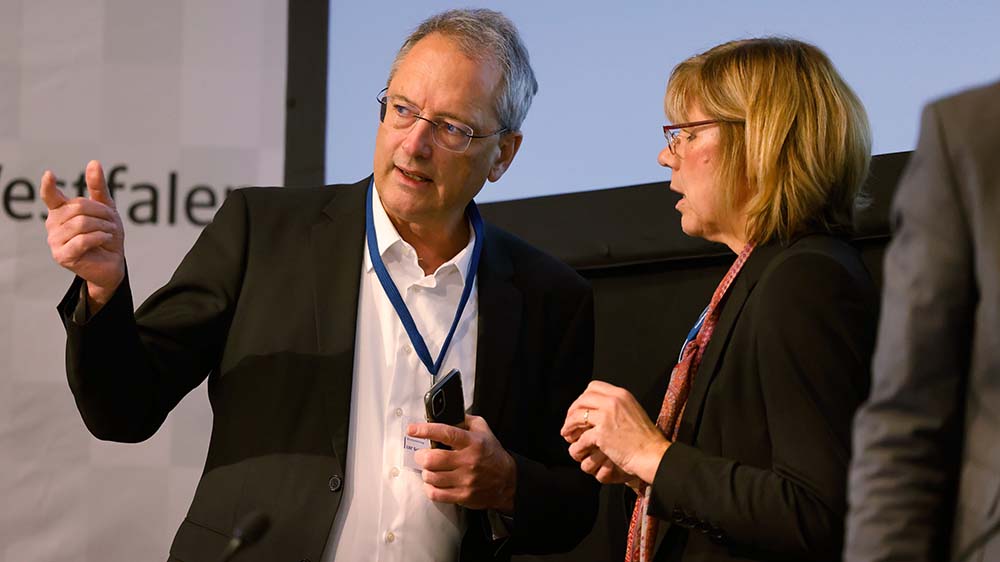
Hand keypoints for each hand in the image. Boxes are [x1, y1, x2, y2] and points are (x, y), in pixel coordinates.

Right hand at [42, 160, 124, 311]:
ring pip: (82, 224)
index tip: (50, 175)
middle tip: (110, 222)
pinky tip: (105, 239)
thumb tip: (93, 163)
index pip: (50, 196)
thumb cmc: (106, 234)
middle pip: (78, 208)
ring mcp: (55, 241)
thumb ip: (98, 188)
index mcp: (61, 211)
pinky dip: (99, 237)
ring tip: (108, 232)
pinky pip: (83, 240)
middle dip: (101, 213)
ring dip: (103, 226)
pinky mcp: (62, 256)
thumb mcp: (106, 209)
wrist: (112, 262)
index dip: (48, 186)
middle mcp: (53, 224)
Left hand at [409, 414, 516, 511]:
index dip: (425, 430)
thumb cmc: (492, 454)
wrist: (507, 481)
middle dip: (421, 456)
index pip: (446, 433)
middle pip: (432, 459)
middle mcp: (468, 461)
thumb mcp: (483, 430)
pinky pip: (435, 494)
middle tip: (422, 455)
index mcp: (472, 442)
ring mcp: (465, 480)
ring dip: (426, 472)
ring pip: (431, 476)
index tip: (412, 429)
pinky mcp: (463, 496)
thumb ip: (464, 419)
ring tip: (431, 469)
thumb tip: (444, 414)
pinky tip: (433, 483)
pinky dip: (429, 488)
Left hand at [561, 380, 669, 484]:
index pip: (593, 387)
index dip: (583, 398)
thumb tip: (598, 409)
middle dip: (572, 411)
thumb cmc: (645, 439)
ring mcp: (606, 416)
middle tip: (570, 423)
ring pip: (577, 415)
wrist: (654, 454)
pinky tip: (576, 449)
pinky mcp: (602, 434)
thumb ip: (616, 407)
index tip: (580, 409)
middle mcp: (613, 401)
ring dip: (569, 426)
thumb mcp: (633, 412)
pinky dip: (576, 445)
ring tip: (568, 435)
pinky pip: (581, 437)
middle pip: (582, 399)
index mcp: (621, 394)